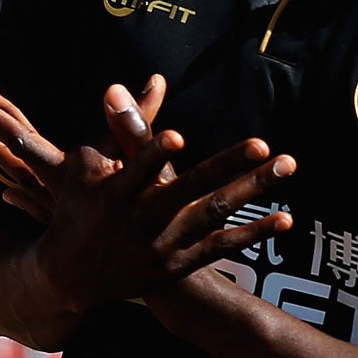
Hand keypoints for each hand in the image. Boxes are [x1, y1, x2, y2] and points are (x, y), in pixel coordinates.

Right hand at [0, 79, 297, 310]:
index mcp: (113, 190)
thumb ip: (128, 124)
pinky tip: (286, 218)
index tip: (176, 137)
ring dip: (252, 190)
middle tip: (263, 144)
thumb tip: (155, 79)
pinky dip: (254, 233)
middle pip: (189, 189)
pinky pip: (222, 245)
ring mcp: (163, 243)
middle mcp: (141, 218)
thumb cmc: (81, 206)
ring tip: (288, 164)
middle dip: (226, 166)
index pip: (136, 169)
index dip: (152, 154)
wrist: (70, 278)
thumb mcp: (91, 162)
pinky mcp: (179, 262)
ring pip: (213, 213)